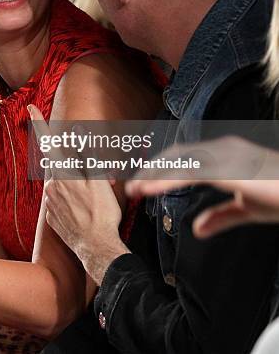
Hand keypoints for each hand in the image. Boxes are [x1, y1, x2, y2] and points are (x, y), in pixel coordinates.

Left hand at [29, 104, 128, 283]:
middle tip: (101, 181)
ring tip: (97, 201)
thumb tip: (79, 134)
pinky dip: (73, 202)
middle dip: (78, 168)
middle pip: (62, 166)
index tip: (29, 107)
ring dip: (78, 187)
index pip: (48, 141)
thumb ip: (87, 156)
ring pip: (63, 185)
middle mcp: (51, 186)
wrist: (96, 249)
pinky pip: (61, 202)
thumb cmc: (102, 215)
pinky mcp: (52, 218)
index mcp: (63, 173)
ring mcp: (50, 203)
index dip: (39, 122)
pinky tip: (87, 213)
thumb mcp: (100, 181)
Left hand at [126, 137, 278, 236]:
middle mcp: (223, 149)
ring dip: (154, 175)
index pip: (185, 158)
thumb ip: (221, 216)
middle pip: (177, 156)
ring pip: (180, 162)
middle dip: (151, 171)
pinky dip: (168, 180)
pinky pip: (192, 172)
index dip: (161, 170)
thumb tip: (197, 229)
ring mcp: (227, 155)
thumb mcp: (247, 209)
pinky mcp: (231, 167)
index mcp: (225, 154)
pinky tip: (152, 190)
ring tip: (135, 189)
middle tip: (131, 188)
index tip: (142, 185)